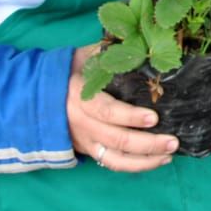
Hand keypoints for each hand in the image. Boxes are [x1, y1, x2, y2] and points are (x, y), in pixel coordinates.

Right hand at [66, 46, 178, 171]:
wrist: (37, 94)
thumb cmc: (70, 69)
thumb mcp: (85, 56)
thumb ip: (108, 52)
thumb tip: (139, 44)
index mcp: (80, 97)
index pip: (106, 111)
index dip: (130, 117)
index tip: (154, 117)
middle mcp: (82, 123)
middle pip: (116, 139)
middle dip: (147, 143)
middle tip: (173, 140)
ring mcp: (85, 140)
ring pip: (115, 158)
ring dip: (144, 160)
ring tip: (169, 154)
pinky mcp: (88, 150)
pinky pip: (112, 163)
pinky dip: (135, 166)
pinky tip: (157, 160)